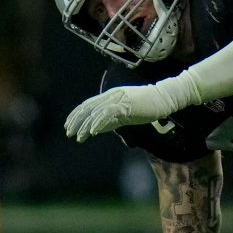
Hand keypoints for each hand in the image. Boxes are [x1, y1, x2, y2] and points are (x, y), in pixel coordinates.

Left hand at [64, 84, 183, 142]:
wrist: (164, 98)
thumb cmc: (146, 107)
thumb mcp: (124, 115)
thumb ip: (110, 120)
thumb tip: (95, 130)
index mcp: (109, 96)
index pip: (87, 104)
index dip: (76, 115)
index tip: (68, 126)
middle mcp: (111, 96)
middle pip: (87, 107)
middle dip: (76, 120)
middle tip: (68, 132)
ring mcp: (118, 99)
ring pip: (95, 111)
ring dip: (85, 125)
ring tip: (78, 136)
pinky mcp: (126, 104)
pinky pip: (108, 113)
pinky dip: (99, 122)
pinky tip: (93, 132)